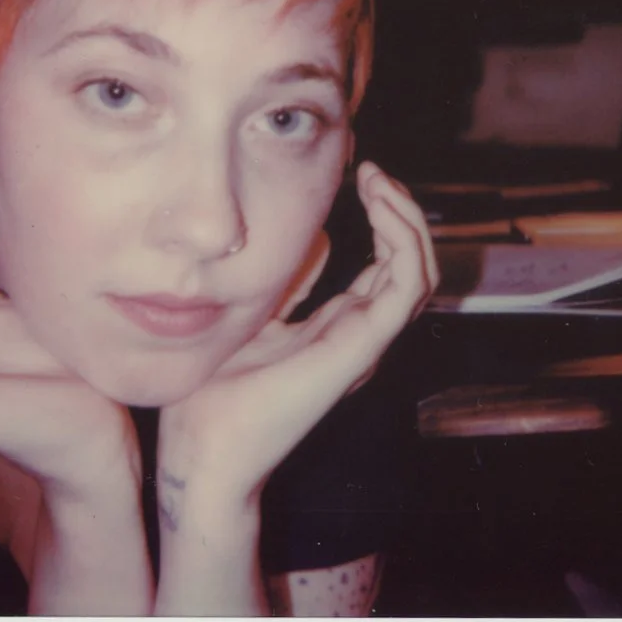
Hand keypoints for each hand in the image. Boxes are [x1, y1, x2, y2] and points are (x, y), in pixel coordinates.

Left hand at [156, 162, 436, 512]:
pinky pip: (407, 286)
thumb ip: (288, 282)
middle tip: (374, 170)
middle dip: (401, 210)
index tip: (360, 174)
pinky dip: (404, 242)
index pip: (387, 266)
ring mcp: (364, 343)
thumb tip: (313, 238)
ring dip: (408, 219)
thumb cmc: (217, 394)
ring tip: (380, 181)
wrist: (203, 450)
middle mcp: (359, 335)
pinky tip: (380, 208)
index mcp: (338, 329)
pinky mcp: (360, 348)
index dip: (384, 218)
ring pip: (418, 271)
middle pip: (411, 265)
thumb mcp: (254, 315)